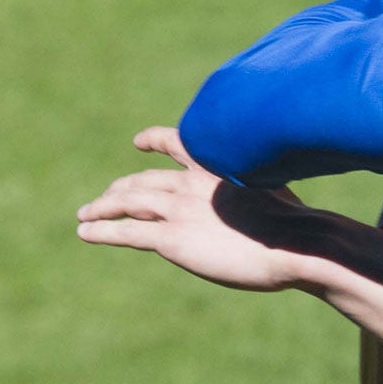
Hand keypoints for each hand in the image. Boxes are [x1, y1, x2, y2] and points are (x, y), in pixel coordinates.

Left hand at [76, 127, 309, 291]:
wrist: (297, 243)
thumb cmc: (297, 224)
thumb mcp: (274, 190)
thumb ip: (250, 191)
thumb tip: (254, 203)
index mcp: (217, 165)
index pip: (176, 143)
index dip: (154, 139)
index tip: (139, 142)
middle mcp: (192, 182)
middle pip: (143, 180)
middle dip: (120, 188)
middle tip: (105, 197)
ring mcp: (179, 209)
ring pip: (128, 202)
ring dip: (102, 208)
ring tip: (85, 215)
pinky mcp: (171, 238)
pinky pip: (126, 231)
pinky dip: (102, 230)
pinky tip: (87, 232)